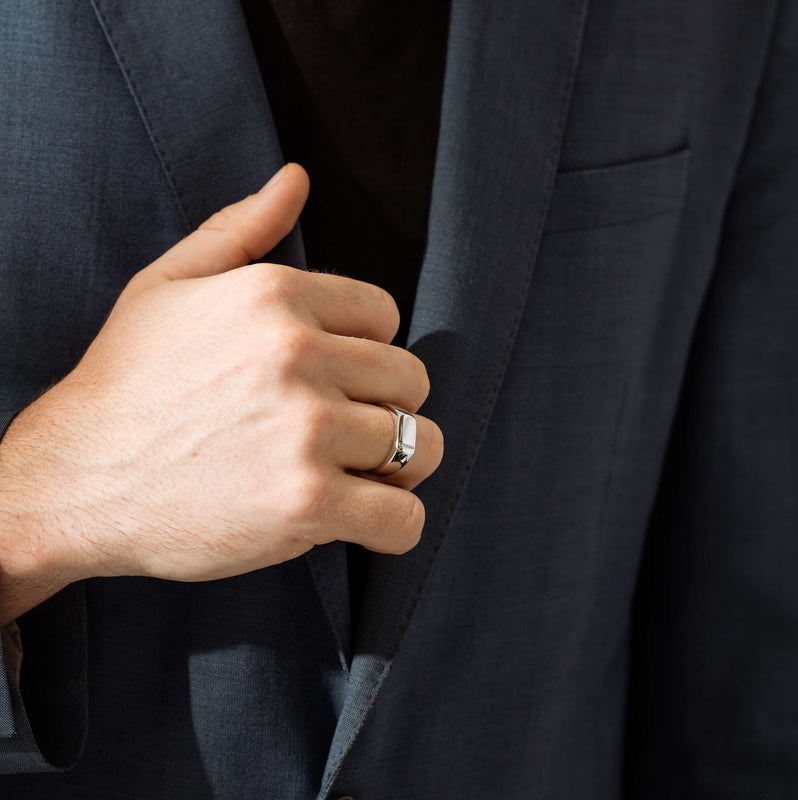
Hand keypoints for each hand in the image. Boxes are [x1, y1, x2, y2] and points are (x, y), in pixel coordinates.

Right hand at [0, 164, 442, 619]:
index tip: (333, 382)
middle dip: (387, 408)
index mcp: (276, 295)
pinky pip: (403, 518)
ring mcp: (305, 430)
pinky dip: (396, 525)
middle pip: (410, 380)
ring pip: (423, 445)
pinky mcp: (306, 503)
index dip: (367, 354)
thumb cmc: (124, 383)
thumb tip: (296, 177)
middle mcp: (298, 354)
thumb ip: (241, 227)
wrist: (73, 480)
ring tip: (355, 474)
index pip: (386, 317)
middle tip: (343, 434)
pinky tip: (363, 519)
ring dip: (400, 465)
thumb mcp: (168, 284)